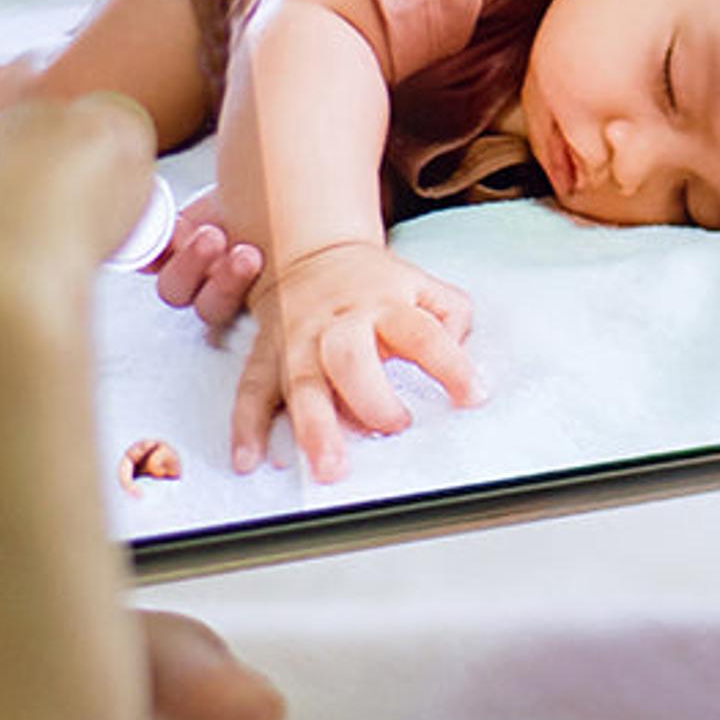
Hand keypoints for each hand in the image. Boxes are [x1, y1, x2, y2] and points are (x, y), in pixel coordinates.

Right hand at [234, 236, 485, 482]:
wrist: (308, 251)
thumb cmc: (375, 284)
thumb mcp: (423, 287)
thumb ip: (451, 320)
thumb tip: (462, 370)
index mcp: (386, 302)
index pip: (423, 334)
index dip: (450, 366)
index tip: (473, 396)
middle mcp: (338, 322)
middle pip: (350, 356)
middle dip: (371, 399)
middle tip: (394, 427)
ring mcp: (298, 340)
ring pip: (301, 382)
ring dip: (314, 427)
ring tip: (328, 468)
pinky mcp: (267, 356)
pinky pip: (252, 391)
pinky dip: (247, 427)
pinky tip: (250, 459)